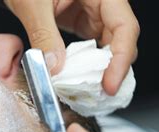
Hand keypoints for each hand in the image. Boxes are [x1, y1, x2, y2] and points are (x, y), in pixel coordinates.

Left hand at [4, 0, 139, 94]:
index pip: (125, 27)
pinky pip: (93, 50)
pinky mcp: (85, 25)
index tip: (110, 84)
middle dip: (113, 71)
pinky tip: (78, 81)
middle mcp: (104, 4)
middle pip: (122, 41)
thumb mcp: (33, 4)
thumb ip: (44, 34)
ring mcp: (95, 15)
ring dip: (100, 72)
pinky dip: (87, 68)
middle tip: (99, 96)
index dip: (122, 58)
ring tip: (90, 93)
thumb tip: (55, 68)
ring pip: (109, 49)